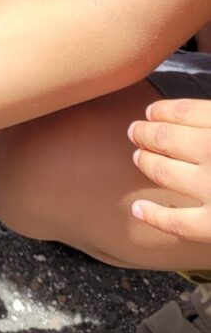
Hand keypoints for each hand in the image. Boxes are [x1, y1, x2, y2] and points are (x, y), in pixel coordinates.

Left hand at [130, 99, 210, 240]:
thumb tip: (198, 119)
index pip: (185, 111)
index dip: (163, 111)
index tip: (151, 112)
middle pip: (166, 137)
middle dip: (145, 134)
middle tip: (134, 132)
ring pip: (163, 171)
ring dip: (145, 162)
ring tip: (137, 158)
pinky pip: (175, 221)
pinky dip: (152, 215)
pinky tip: (138, 209)